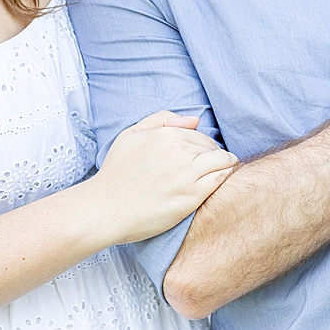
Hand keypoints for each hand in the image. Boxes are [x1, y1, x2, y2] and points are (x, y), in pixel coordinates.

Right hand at [90, 110, 237, 244]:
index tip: (203, 155)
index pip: (199, 135)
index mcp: (165, 135)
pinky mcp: (192, 195)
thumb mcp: (130, 135)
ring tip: (223, 170)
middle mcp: (178, 151)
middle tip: (212, 165)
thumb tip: (195, 120)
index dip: (203, 145)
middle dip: (214, 154)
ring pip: (221, 161)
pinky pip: (220, 178)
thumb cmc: (115, 173)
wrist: (104, 209)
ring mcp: (186, 173)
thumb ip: (162, 120)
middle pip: (211, 147)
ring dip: (225, 164)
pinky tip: (222, 180)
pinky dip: (225, 176)